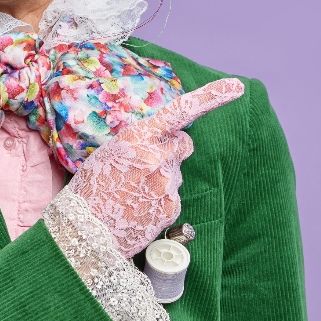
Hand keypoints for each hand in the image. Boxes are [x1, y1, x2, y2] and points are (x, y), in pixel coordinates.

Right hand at [68, 78, 244, 255]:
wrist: (83, 233)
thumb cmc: (92, 190)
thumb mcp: (110, 154)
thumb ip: (141, 143)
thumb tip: (163, 143)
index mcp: (137, 137)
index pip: (181, 110)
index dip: (212, 96)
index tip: (237, 87)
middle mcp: (157, 156)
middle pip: (184, 143)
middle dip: (173, 150)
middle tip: (149, 166)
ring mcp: (167, 183)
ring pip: (176, 173)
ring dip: (161, 180)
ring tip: (133, 195)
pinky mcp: (172, 206)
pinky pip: (173, 197)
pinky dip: (160, 202)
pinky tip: (139, 209)